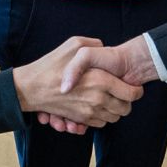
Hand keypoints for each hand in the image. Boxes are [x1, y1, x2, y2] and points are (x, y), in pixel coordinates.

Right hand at [13, 36, 141, 128]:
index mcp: (100, 80)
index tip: (134, 87)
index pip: (132, 93)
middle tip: (123, 94)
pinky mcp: (81, 120)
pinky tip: (97, 107)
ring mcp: (89, 112)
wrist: (30, 88)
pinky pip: (101, 123)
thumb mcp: (73, 45)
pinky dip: (102, 117)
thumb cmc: (50, 66)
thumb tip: (104, 46)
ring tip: (110, 99)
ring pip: (114, 118)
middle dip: (127, 103)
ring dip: (114, 111)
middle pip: (126, 109)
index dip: (137, 91)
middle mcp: (97, 98)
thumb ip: (93, 43)